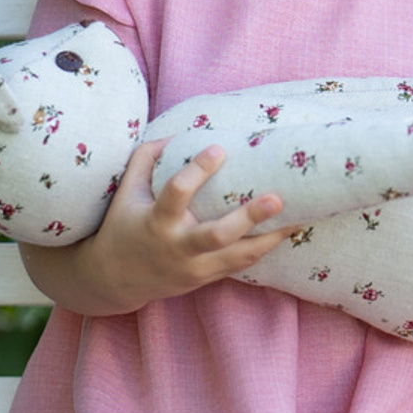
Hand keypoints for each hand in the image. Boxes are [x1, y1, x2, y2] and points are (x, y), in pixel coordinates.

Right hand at [19, 139, 287, 316]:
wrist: (114, 280)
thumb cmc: (122, 225)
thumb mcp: (126, 190)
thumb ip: (147, 157)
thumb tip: (179, 132)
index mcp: (155, 221)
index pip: (176, 194)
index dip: (197, 171)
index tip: (218, 148)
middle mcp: (177, 247)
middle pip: (216, 236)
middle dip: (248, 218)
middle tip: (276, 198)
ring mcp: (194, 267)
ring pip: (237, 257)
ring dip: (270, 239)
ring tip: (299, 219)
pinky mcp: (206, 278)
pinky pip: (240, 265)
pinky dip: (263, 249)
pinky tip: (286, 232)